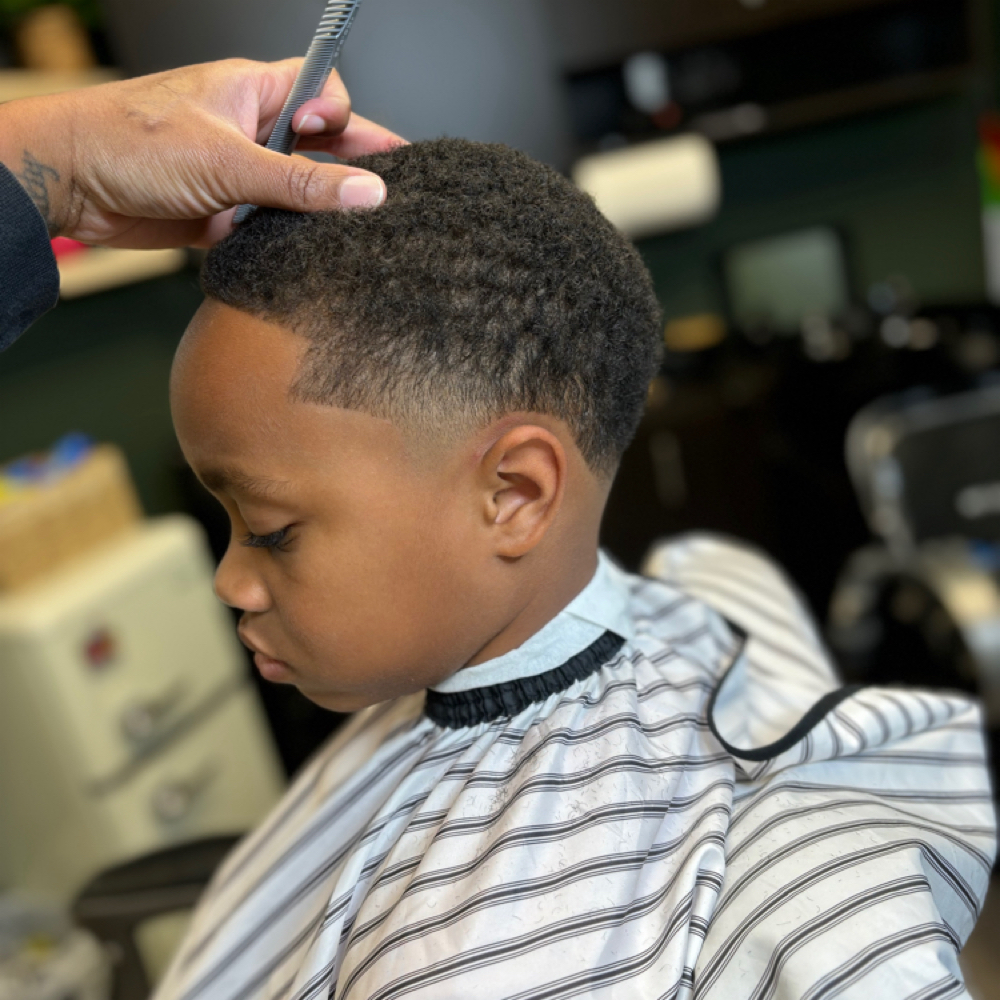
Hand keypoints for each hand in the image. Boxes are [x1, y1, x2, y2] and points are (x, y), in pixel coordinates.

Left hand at [0, 57, 403, 248]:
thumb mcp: (229, 161)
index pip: (321, 93)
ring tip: (348, 233)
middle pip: (317, 147)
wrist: (71, 184)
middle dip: (349, 168)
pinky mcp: (223, 213)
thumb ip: (303, 182)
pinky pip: (269, 227)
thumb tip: (368, 192)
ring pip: (296, 193)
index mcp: (252, 92)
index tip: (347, 146)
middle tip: (390, 191)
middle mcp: (248, 129)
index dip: (341, 117)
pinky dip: (283, 241)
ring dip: (313, 213)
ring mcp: (236, 173)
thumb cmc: (132, 142)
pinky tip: (301, 254)